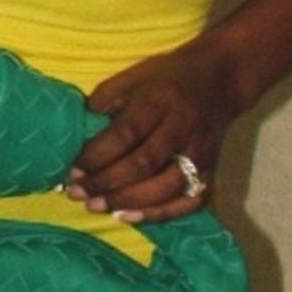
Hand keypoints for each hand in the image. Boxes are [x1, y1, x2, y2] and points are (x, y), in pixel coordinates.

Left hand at [65, 39, 244, 223]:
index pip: (126, 133)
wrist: (220, 80)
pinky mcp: (211, 170)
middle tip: (76, 193)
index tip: (72, 170)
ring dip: (126, 202)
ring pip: (164, 188)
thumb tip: (76, 135)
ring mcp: (200, 152)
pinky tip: (128, 215)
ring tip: (95, 206)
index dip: (96, 155)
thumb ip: (105, 101)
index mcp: (160, 100)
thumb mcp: (133, 76)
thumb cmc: (167, 78)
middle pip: (143, 164)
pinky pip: (188, 201)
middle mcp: (183, 127)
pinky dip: (158, 213)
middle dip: (105, 183)